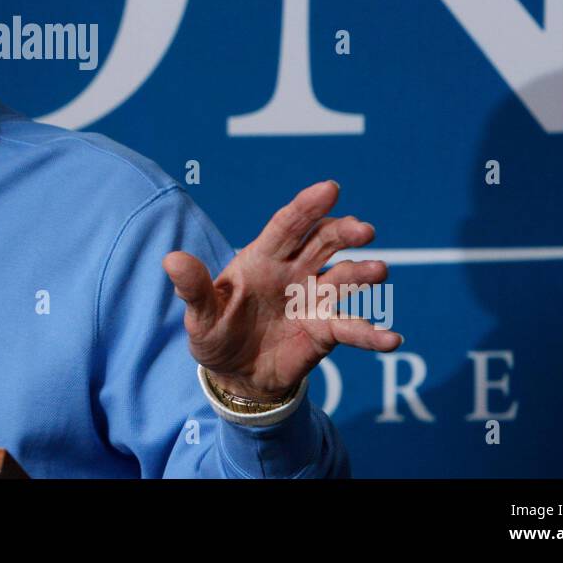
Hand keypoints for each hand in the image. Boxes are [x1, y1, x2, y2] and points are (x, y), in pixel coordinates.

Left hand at [162, 180, 402, 402]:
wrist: (234, 374)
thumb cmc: (216, 333)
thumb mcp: (200, 314)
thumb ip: (192, 287)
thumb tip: (170, 259)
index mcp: (263, 258)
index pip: (288, 225)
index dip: (308, 206)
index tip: (330, 188)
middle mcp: (294, 272)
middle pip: (324, 242)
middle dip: (344, 232)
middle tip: (364, 229)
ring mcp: (313, 299)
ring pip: (343, 278)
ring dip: (362, 273)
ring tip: (379, 271)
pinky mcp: (325, 331)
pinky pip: (351, 328)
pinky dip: (372, 333)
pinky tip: (391, 338)